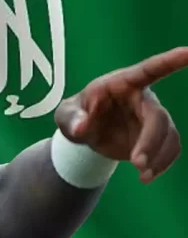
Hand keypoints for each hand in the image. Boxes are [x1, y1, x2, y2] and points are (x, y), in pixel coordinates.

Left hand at [54, 47, 187, 183]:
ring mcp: (153, 117)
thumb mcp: (66, 116)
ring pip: (169, 135)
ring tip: (142, 176)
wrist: (87, 135)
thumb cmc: (77, 115)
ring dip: (158, 157)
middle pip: (158, 117)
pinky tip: (147, 176)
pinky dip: (162, 164)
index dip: (169, 61)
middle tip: (136, 164)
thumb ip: (72, 119)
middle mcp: (142, 98)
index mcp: (121, 84)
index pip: (148, 70)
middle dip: (151, 141)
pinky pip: (170, 148)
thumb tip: (81, 127)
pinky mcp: (158, 136)